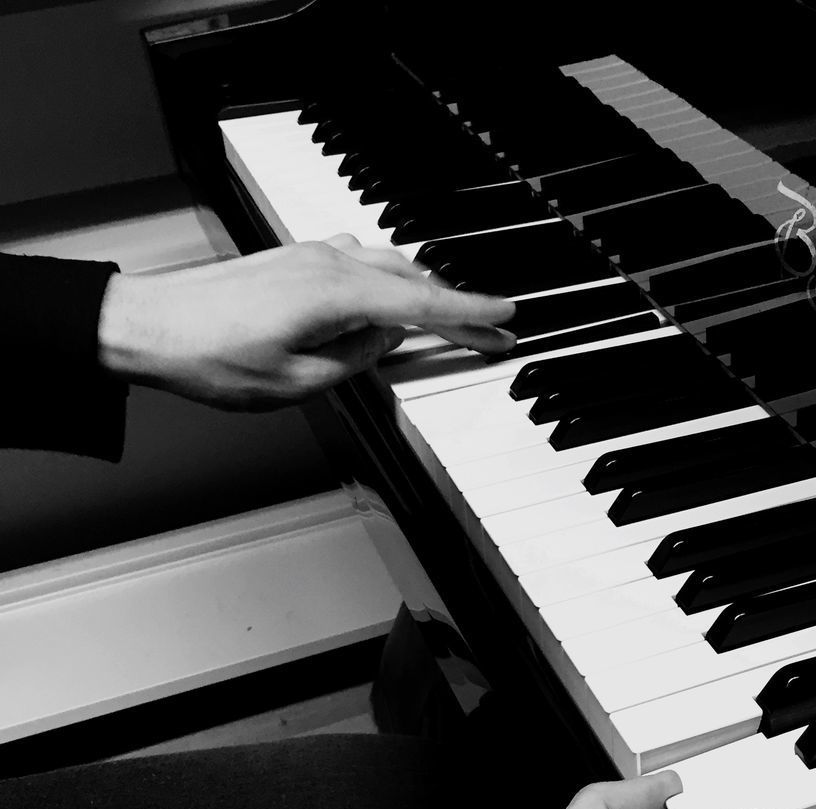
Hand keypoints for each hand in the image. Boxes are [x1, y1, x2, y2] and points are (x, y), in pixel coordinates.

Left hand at [97, 234, 515, 408]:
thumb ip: (355, 359)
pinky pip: (356, 262)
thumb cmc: (209, 358)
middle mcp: (326, 265)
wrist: (146, 326)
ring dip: (420, 290)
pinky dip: (385, 280)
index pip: (422, 306)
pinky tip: (383, 297)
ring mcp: (307, 256)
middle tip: (488, 331)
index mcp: (336, 295)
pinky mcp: (290, 259)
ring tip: (444, 319)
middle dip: (455, 306)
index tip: (506, 317)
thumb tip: (386, 339)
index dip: (471, 314)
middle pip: (411, 280)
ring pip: (385, 266)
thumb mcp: (298, 382)